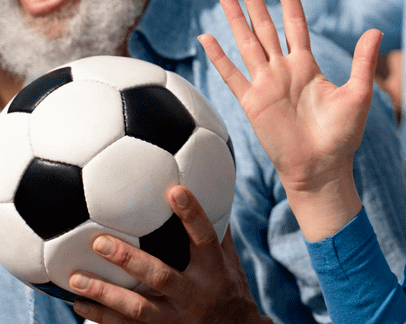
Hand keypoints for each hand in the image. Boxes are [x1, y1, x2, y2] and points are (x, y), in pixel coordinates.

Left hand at [70, 186, 268, 323]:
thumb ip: (217, 232)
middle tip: (99, 242)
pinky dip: (102, 316)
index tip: (175, 191)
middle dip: (129, 260)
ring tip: (76, 279)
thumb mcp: (231, 261)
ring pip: (137, 308)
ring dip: (105, 293)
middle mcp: (196, 294)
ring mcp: (178, 317)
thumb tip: (209, 191)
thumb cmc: (231, 288)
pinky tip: (80, 304)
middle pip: (161, 277)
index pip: (205, 238)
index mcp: (215, 270)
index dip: (192, 214)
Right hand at [199, 0, 380, 239]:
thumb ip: (363, 62)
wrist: (322, 170)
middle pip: (265, 26)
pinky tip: (207, 38)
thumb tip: (376, 30)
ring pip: (247, 43)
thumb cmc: (342, 137)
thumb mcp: (358, 94)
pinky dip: (219, 57)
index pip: (295, 24)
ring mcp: (266, 85)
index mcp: (307, 66)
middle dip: (255, 0)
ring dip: (236, 20)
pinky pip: (232, 75)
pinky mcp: (252, 103)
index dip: (290, 0)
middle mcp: (283, 71)